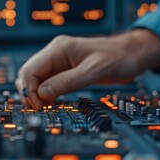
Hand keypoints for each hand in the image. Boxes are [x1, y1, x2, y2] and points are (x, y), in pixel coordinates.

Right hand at [15, 29, 159, 108]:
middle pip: (28, 75)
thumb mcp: (94, 71)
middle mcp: (54, 53)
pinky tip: (52, 103)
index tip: (40, 107)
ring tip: (45, 108)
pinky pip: (46, 82)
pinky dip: (45, 94)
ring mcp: (58, 62)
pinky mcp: (63, 70)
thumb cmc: (117, 58)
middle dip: (30, 93)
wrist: (131, 54)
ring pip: (35, 80)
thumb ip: (67, 82)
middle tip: (41, 110)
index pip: (30, 70)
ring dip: (36, 94)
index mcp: (58, 48)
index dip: (30, 91)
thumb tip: (42, 94)